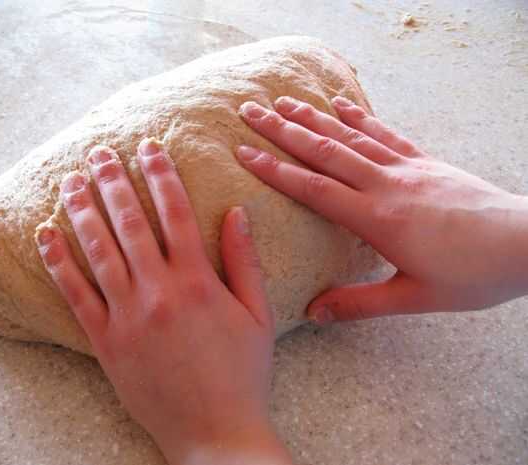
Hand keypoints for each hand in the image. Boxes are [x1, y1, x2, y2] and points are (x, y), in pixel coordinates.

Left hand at [36, 139, 292, 464]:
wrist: (215, 433)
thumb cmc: (244, 373)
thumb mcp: (258, 315)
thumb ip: (244, 260)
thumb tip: (236, 212)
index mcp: (198, 281)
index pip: (175, 213)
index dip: (160, 175)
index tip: (148, 147)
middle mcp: (158, 291)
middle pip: (130, 223)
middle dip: (113, 182)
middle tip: (99, 152)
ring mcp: (128, 317)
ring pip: (98, 251)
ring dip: (82, 211)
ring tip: (70, 180)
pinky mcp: (106, 342)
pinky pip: (75, 295)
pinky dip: (58, 262)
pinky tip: (45, 234)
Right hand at [236, 96, 527, 322]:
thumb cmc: (473, 275)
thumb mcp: (414, 298)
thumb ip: (360, 303)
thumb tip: (314, 313)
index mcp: (378, 218)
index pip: (314, 189)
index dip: (275, 169)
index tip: (244, 152)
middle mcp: (386, 185)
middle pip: (325, 152)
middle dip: (283, 131)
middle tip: (250, 112)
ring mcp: (406, 169)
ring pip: (351, 137)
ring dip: (313, 118)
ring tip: (284, 102)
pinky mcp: (424, 163)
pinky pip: (386, 134)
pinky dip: (360, 118)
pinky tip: (341, 104)